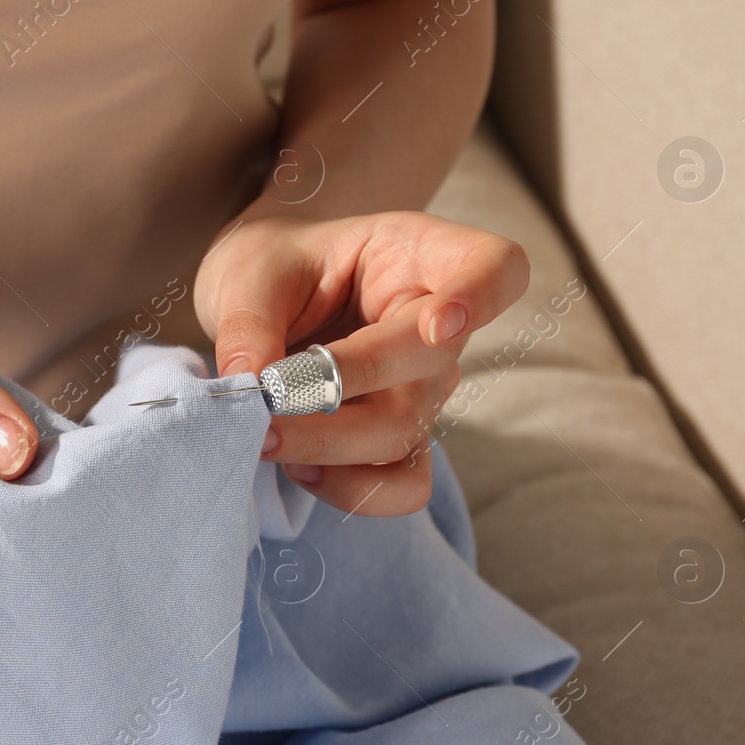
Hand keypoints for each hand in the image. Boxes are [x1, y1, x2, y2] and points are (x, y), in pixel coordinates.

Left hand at [195, 212, 528, 515]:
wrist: (263, 301)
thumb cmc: (271, 271)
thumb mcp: (248, 275)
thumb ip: (249, 324)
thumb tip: (249, 386)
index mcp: (418, 256)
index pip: (496, 269)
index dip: (481, 297)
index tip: (439, 325)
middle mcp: (439, 326)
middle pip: (430, 365)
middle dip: (340, 387)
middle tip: (262, 403)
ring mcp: (426, 389)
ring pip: (404, 433)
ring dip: (328, 446)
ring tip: (261, 436)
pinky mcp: (400, 440)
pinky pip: (400, 485)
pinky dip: (347, 487)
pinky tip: (296, 465)